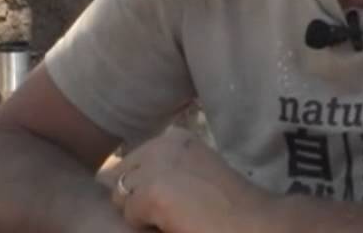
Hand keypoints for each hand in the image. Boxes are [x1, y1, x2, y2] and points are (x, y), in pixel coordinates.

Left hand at [110, 126, 269, 232]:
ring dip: (141, 213)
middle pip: (121, 177)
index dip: (145, 187)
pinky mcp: (153, 193)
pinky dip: (147, 226)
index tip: (177, 197)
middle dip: (137, 198)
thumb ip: (162, 167)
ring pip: (121, 198)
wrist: (253, 223)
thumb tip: (109, 179)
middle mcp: (163, 143)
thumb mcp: (193, 172)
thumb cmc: (227, 205)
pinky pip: (130, 216)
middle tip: (175, 209)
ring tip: (175, 215)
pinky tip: (176, 222)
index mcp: (175, 137)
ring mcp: (157, 166)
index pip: (131, 163)